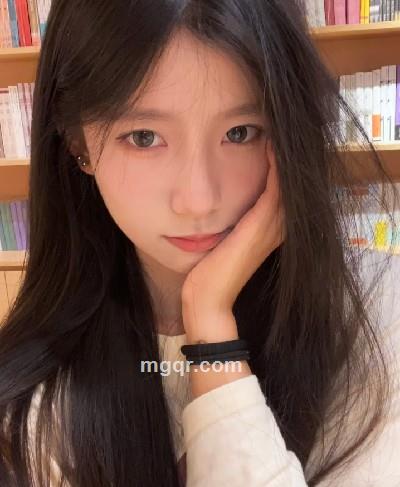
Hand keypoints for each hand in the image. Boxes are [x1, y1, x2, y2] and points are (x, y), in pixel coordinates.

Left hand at [181, 139, 284, 339]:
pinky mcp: (263, 224)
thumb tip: (213, 200)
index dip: (275, 159)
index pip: (279, 183)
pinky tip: (266, 138)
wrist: (206, 298)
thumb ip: (227, 219)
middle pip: (287, 177)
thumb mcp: (220, 238)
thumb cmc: (207, 270)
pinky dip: (274, 161)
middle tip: (273, 120)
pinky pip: (275, 183)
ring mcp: (274, 224)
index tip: (262, 132)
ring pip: (285, 177)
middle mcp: (279, 223)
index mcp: (269, 226)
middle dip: (281, 149)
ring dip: (280, 150)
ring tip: (272, 122)